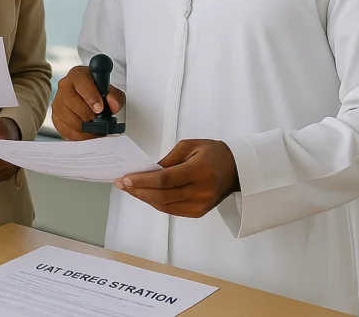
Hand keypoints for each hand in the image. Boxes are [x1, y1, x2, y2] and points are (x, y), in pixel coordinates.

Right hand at [51, 65, 124, 140]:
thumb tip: (113, 105)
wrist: (87, 97)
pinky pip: (65, 130)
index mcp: (78, 75)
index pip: (81, 83)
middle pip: (73, 102)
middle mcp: (65, 86)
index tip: (100, 108)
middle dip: (89, 114)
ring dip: (85, 127)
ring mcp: (58, 101)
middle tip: (98, 119)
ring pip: (70, 118)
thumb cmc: (97, 92)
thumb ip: (115, 96)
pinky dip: (78, 135)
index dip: (91, 97)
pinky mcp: (55, 116)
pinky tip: (87, 132)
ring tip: (95, 127)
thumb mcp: (110, 91)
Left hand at [113, 140, 239, 217]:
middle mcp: (201, 191)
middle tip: (121, 184)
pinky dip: (156, 202)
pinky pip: (171, 210)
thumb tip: (147, 171)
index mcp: (199, 171)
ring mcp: (200, 205)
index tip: (126, 178)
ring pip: (164, 205)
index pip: (165, 179)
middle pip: (162, 195)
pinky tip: (145, 194)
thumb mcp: (189, 146)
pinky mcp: (198, 213)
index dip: (143, 181)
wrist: (236, 169)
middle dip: (138, 190)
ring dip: (144, 198)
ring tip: (129, 189)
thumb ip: (168, 159)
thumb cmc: (212, 153)